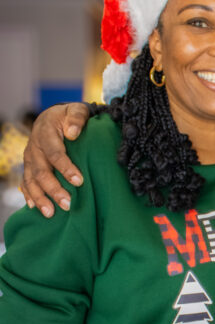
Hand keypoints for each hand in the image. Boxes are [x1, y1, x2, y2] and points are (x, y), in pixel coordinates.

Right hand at [21, 102, 89, 216]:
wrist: (52, 118)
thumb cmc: (68, 116)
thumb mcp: (76, 110)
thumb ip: (77, 117)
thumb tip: (73, 133)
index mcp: (45, 133)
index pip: (55, 153)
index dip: (66, 168)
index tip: (79, 181)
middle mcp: (34, 147)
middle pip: (41, 171)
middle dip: (53, 189)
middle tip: (67, 204)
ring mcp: (29, 158)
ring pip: (31, 180)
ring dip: (40, 198)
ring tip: (51, 213)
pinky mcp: (29, 166)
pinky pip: (25, 182)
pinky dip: (28, 195)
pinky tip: (34, 207)